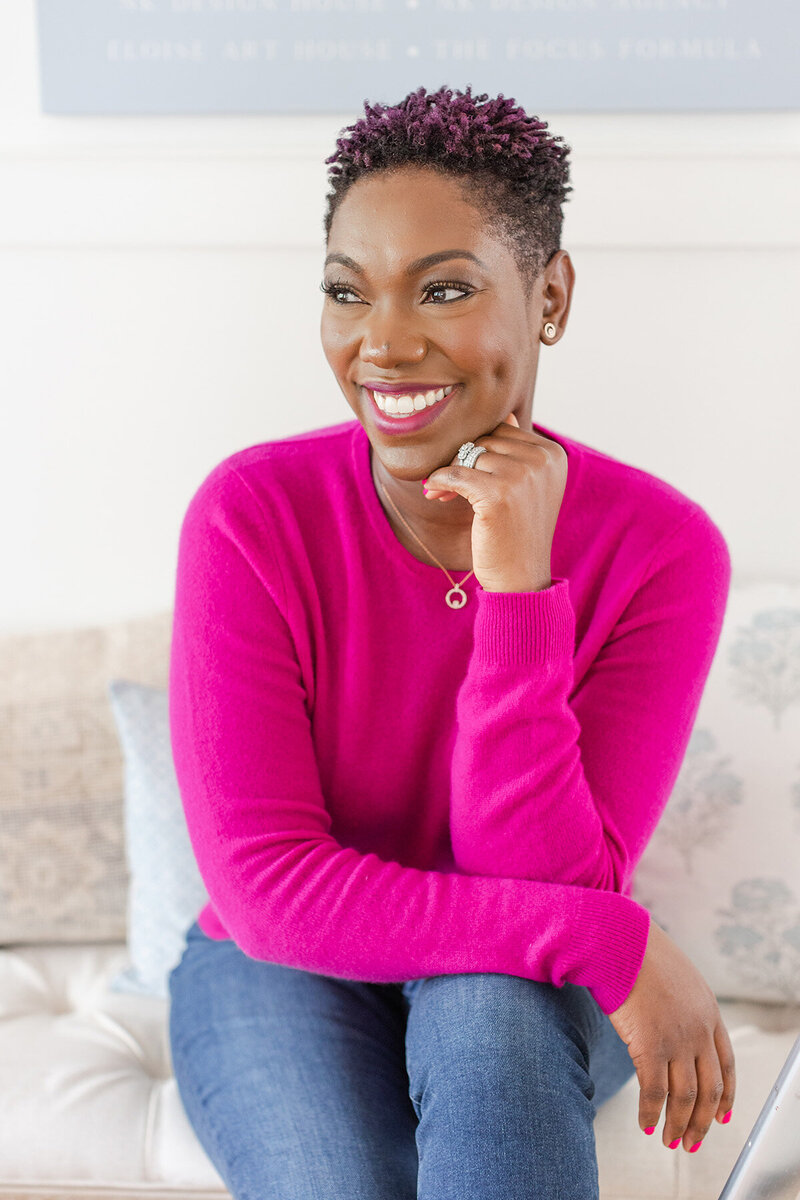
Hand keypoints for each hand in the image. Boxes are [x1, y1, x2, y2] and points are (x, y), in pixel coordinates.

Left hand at [423, 412, 567, 592]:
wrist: (521, 578)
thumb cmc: (518, 533)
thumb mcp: (528, 488)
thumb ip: (518, 452)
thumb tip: (506, 416)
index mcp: (553, 454)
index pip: (503, 431)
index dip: (478, 449)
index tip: (463, 471)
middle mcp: (542, 460)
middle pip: (485, 440)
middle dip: (461, 460)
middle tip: (446, 484)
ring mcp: (522, 475)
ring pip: (469, 455)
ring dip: (449, 472)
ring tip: (441, 493)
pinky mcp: (499, 493)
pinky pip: (455, 473)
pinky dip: (439, 481)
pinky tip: (434, 493)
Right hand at [608, 919, 736, 1151]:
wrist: (618, 940)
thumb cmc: (637, 952)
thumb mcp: (676, 977)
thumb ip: (683, 1005)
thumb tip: (674, 1027)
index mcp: (709, 1011)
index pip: (726, 1065)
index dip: (725, 1096)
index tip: (720, 1116)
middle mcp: (698, 1029)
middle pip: (708, 1088)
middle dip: (701, 1121)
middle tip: (692, 1141)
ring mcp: (676, 1039)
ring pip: (685, 1097)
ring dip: (678, 1125)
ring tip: (670, 1141)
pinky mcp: (649, 1045)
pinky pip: (654, 1092)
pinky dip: (651, 1113)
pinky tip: (646, 1124)